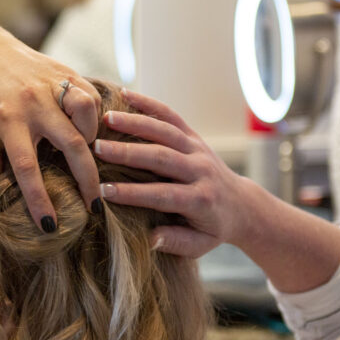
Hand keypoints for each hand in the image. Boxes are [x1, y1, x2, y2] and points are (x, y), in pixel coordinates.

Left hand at [0, 10, 101, 229]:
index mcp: (8, 121)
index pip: (27, 167)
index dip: (39, 199)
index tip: (49, 225)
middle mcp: (33, 102)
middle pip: (70, 145)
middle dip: (86, 180)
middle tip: (94, 205)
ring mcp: (52, 85)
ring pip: (86, 114)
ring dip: (92, 140)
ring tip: (88, 157)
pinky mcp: (65, 73)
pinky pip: (90, 96)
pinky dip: (94, 117)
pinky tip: (89, 131)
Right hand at [92, 88, 252, 257]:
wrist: (242, 206)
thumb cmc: (212, 229)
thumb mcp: (199, 245)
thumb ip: (175, 242)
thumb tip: (150, 238)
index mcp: (201, 200)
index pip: (163, 195)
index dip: (132, 194)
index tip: (103, 192)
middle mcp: (200, 171)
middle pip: (161, 158)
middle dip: (127, 153)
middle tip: (97, 149)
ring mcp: (197, 149)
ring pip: (165, 132)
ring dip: (134, 123)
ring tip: (106, 119)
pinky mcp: (194, 136)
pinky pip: (171, 116)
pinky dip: (149, 103)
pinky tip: (124, 94)